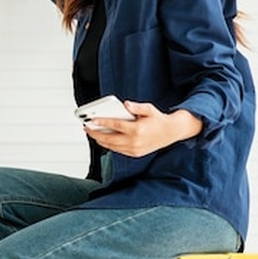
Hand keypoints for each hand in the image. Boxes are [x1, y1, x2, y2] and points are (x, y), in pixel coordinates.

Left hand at [83, 101, 202, 157]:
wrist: (171, 132)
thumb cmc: (158, 119)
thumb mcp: (149, 109)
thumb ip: (136, 107)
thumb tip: (125, 104)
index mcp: (137, 130)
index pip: (115, 126)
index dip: (102, 123)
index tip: (92, 120)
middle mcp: (135, 141)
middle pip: (109, 139)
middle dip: (96, 134)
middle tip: (86, 128)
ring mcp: (135, 149)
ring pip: (112, 146)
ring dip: (100, 140)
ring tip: (92, 133)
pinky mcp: (135, 153)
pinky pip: (118, 150)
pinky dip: (109, 145)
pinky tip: (103, 139)